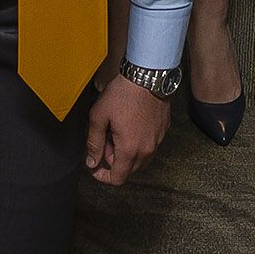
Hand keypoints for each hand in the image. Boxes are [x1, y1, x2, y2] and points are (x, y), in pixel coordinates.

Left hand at [85, 70, 171, 186]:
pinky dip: (139, 143)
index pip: (118, 178)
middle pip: (129, 169)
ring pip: (141, 159)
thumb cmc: (123, 93)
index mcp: (129, 149)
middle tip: (106, 140)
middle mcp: (147, 149)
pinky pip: (150, 146)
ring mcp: (157, 140)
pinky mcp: (163, 130)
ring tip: (118, 131)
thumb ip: (94, 143)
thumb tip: (91, 161)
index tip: (96, 166)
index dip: (103, 176)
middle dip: (114, 161)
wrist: (147, 75)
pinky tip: (131, 125)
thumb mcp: (99, 116)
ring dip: (127, 153)